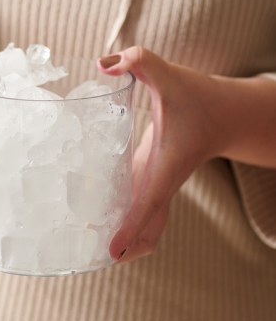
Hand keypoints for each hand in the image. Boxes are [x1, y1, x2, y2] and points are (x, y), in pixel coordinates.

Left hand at [98, 47, 221, 261]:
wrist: (226, 112)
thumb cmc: (197, 95)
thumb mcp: (166, 73)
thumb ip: (139, 61)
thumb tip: (103, 64)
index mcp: (166, 164)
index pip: (147, 202)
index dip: (130, 228)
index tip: (112, 252)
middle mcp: (163, 181)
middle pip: (149, 230)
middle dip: (127, 249)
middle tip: (93, 260)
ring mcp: (160, 185)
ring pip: (149, 227)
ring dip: (129, 243)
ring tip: (93, 252)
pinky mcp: (156, 181)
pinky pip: (144, 213)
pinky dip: (130, 227)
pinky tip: (102, 228)